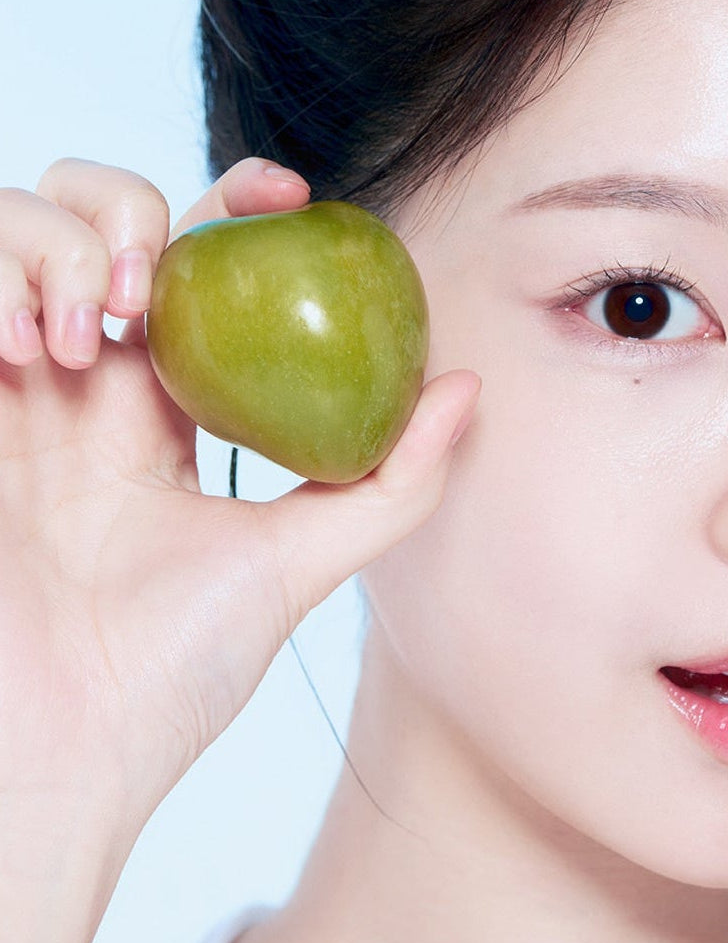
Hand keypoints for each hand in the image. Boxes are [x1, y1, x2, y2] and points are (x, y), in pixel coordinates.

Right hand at [0, 157, 478, 846]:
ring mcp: (9, 382)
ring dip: (56, 242)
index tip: (288, 194)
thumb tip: (468, 386)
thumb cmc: (170, 674)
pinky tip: (28, 349)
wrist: (62, 748)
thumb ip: (390, 483)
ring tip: (91, 334)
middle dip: (125, 207)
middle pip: (92, 209)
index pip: (200, 259)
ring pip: (11, 222)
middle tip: (153, 292)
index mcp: (166, 403)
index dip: (236, 197)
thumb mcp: (300, 563)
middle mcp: (82, 376)